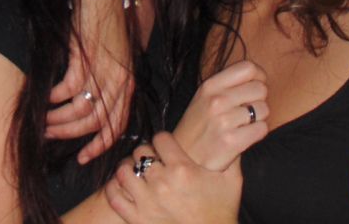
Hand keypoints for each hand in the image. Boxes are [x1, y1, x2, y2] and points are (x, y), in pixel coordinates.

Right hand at [45, 0, 133, 163]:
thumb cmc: (106, 20)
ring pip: (80, 110)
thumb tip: (87, 105)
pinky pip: (66, 89)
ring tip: (43, 120)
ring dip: (58, 120)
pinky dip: (52, 98)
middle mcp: (118, 80)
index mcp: (128, 81)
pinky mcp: (84, 58)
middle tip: (51, 136)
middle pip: (96, 123)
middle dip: (71, 135)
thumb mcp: (115, 54)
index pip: (117, 125)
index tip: (83, 158)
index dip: (100, 145)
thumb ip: (108, 80)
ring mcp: (102, 70)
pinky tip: (43, 97)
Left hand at [105, 133, 241, 223]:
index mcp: (183, 169)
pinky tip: (125, 186)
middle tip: (154, 160)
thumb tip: (233, 134)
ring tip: (138, 171)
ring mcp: (146, 201)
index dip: (163, 140)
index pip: (160, 138)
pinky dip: (115, 188)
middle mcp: (162, 183)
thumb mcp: (231, 180)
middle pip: (141, 152)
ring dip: (130, 168)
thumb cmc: (222, 211)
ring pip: (124, 171)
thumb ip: (231, 154)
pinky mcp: (137, 219)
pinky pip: (114, 195)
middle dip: (147, 153)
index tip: (167, 146)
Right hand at [173, 59, 267, 170]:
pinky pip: (262, 129)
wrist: (184, 159)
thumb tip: (259, 77)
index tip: (253, 89)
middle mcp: (216, 100)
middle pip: (260, 88)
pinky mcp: (231, 142)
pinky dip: (257, 133)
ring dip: (258, 118)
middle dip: (258, 100)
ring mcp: (223, 121)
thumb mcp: (204, 98)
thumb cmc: (199, 127)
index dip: (258, 77)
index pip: (248, 68)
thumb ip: (227, 85)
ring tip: (243, 125)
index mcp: (209, 85)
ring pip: (263, 109)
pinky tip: (244, 137)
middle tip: (246, 111)